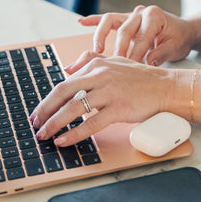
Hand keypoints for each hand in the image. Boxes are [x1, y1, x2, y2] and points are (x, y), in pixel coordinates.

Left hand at [29, 53, 179, 146]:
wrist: (165, 87)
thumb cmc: (141, 77)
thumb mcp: (115, 61)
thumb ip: (91, 60)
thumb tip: (67, 68)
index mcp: (97, 65)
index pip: (65, 83)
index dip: (48, 99)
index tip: (39, 112)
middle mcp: (100, 76)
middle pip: (63, 93)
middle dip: (45, 111)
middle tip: (35, 124)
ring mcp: (109, 92)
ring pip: (73, 108)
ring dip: (54, 124)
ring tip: (45, 135)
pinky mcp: (119, 108)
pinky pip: (91, 123)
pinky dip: (74, 133)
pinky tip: (64, 140)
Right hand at [77, 4, 194, 65]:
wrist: (183, 30)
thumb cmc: (179, 39)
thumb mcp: (175, 47)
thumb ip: (161, 55)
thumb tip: (147, 64)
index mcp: (154, 16)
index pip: (141, 37)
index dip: (135, 55)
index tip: (130, 70)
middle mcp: (141, 12)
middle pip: (124, 30)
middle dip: (118, 50)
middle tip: (114, 67)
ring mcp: (131, 14)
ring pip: (110, 20)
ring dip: (101, 35)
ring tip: (96, 51)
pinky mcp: (124, 19)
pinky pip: (106, 19)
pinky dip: (93, 20)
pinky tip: (81, 22)